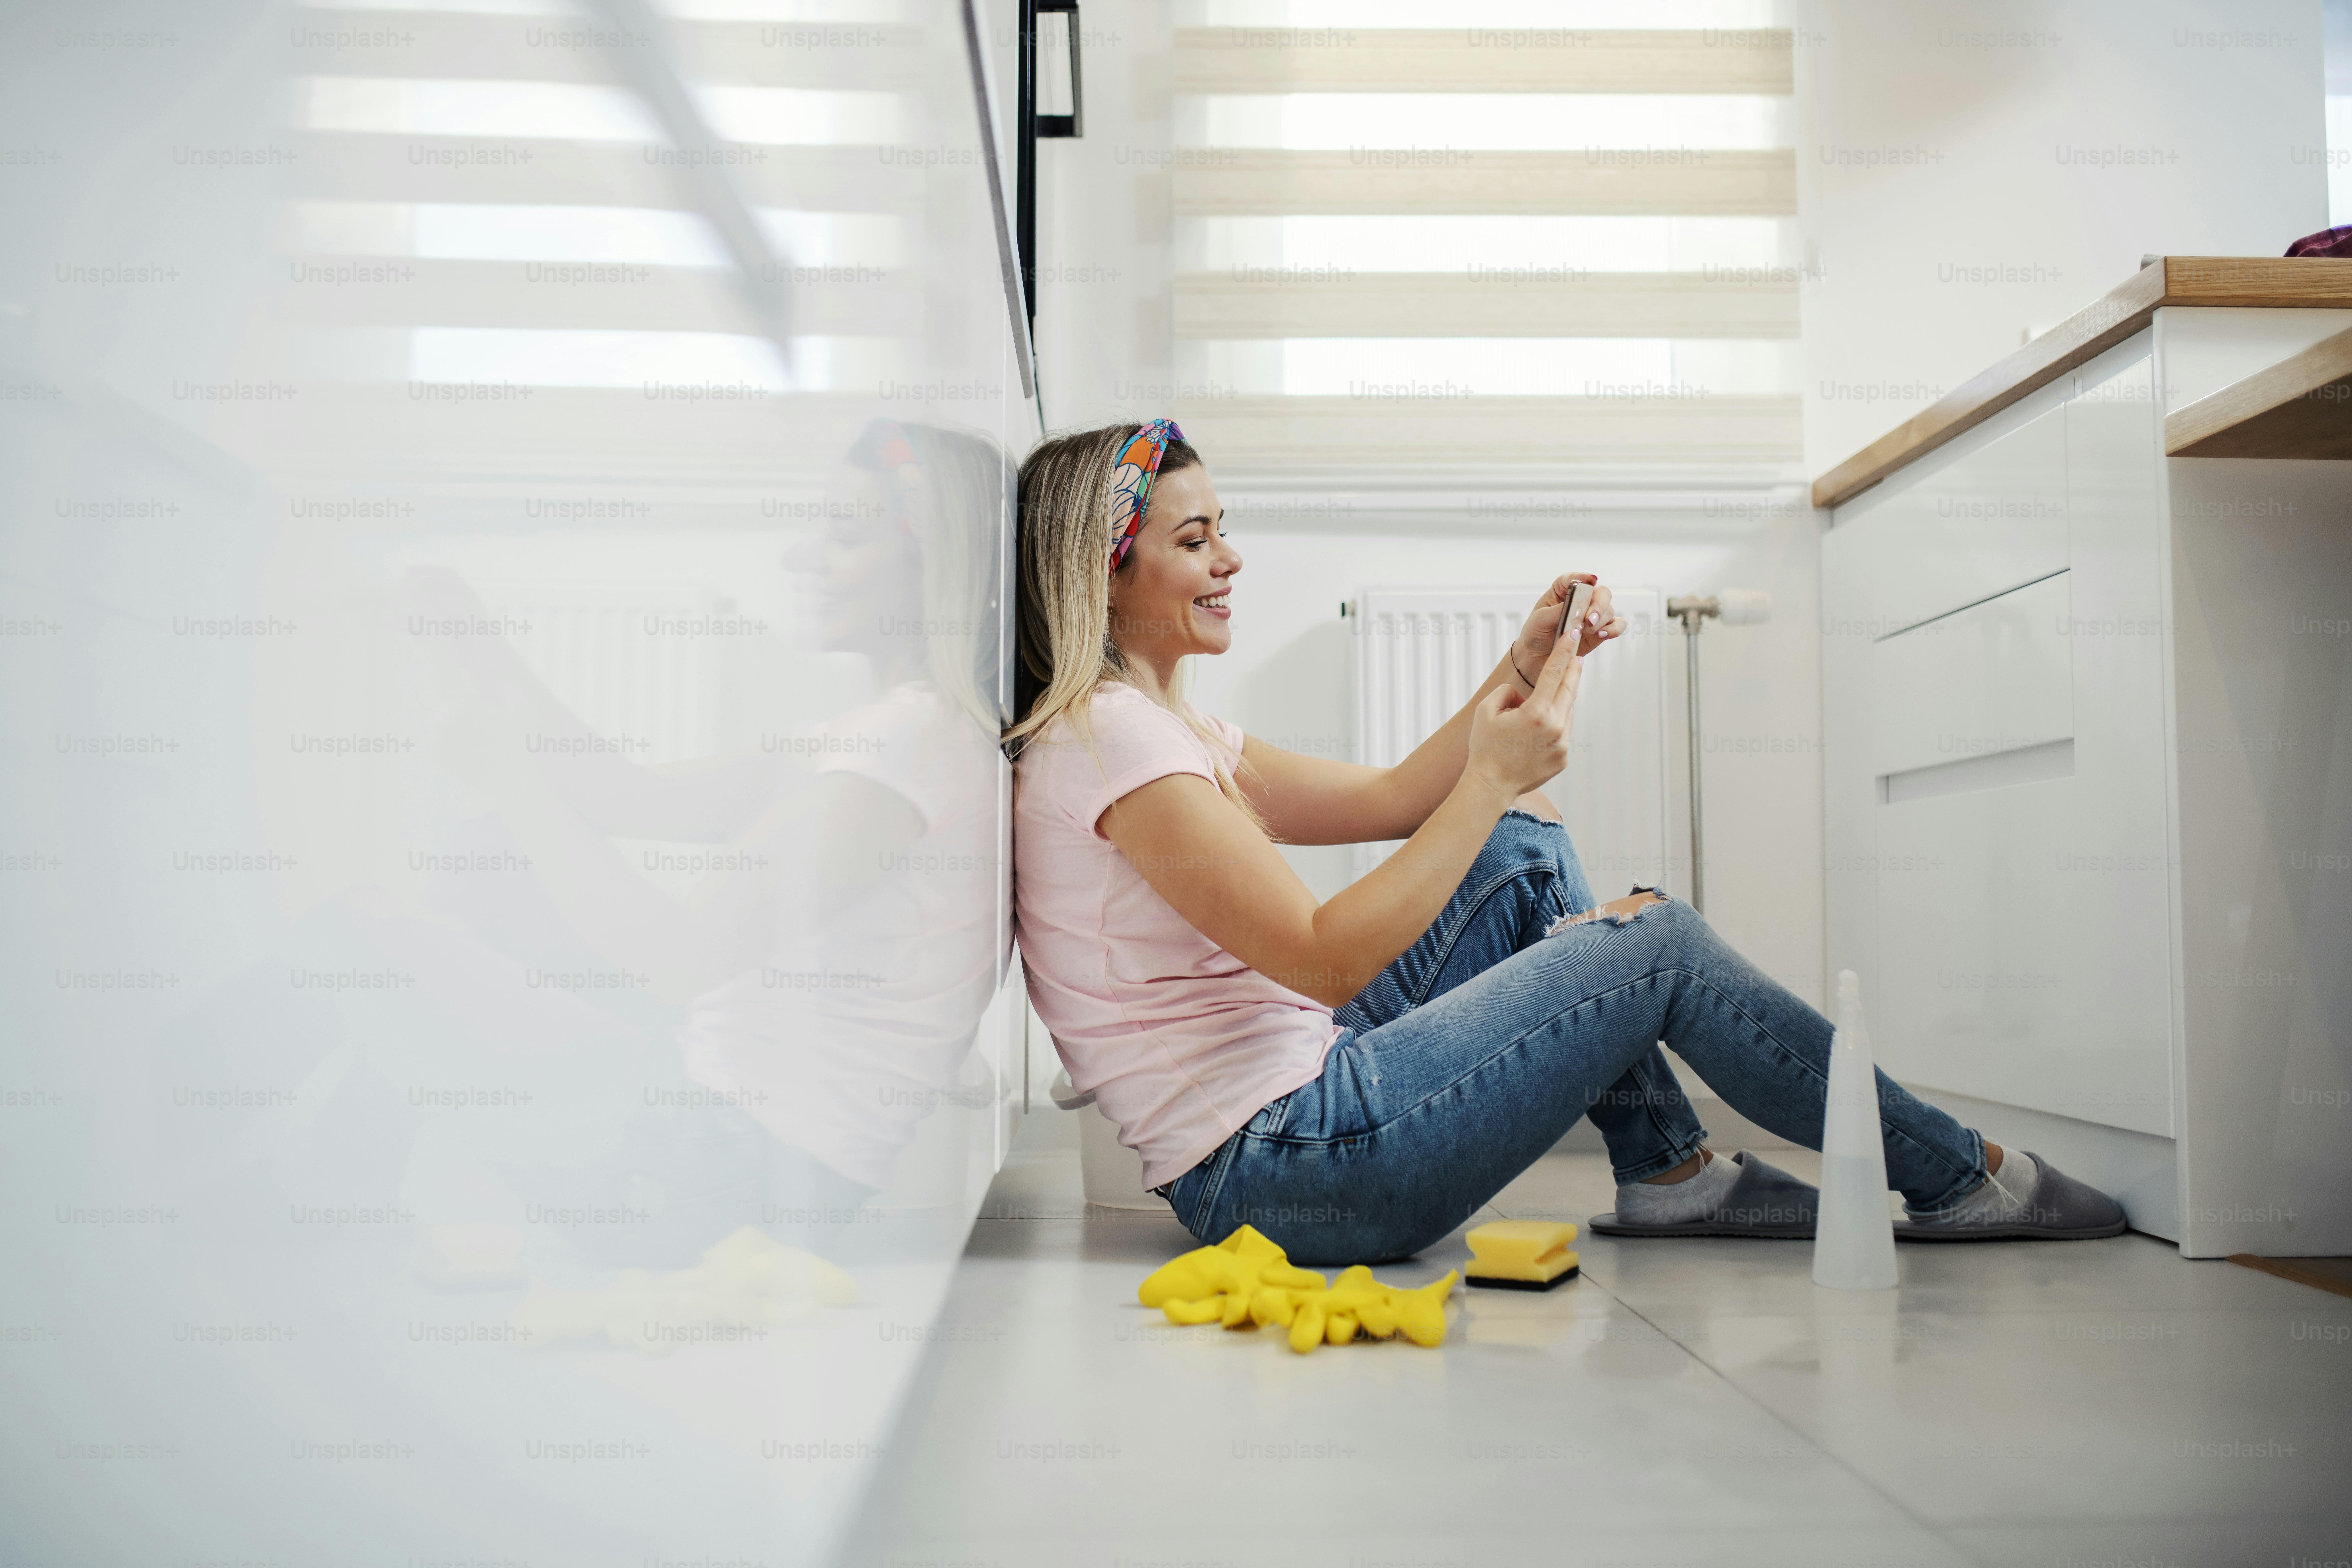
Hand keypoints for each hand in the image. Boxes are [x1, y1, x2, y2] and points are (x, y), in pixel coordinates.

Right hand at [1467, 619, 1583, 799]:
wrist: (1491, 785)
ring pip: (1567, 712)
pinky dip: (1554, 725)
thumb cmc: (1485, 747)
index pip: (1555, 673)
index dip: (1565, 651)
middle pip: (1569, 689)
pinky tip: (1536, 733)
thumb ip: (1507, 692)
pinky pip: (1563, 732)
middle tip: (1576, 654)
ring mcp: (1562, 744)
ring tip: (1536, 708)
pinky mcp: (1563, 757)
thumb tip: (1525, 694)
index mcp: (1536, 712)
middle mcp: (1555, 727)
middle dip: (1573, 669)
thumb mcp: (1486, 711)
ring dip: (1559, 702)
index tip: (1574, 635)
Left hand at [1511, 574, 1624, 686]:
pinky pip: (1616, 625)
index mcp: (1563, 590)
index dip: (1584, 577)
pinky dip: (1613, 629)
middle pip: (1600, 592)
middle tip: (1589, 619)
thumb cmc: (1536, 632)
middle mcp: (1581, 600)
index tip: (1590, 580)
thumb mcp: (1540, 619)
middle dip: (1598, 604)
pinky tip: (1602, 634)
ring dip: (1600, 620)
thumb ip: (1558, 611)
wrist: (1536, 655)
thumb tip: (1575, 606)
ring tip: (1586, 631)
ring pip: (1608, 610)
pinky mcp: (1599, 631)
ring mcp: (1592, 615)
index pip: (1575, 578)